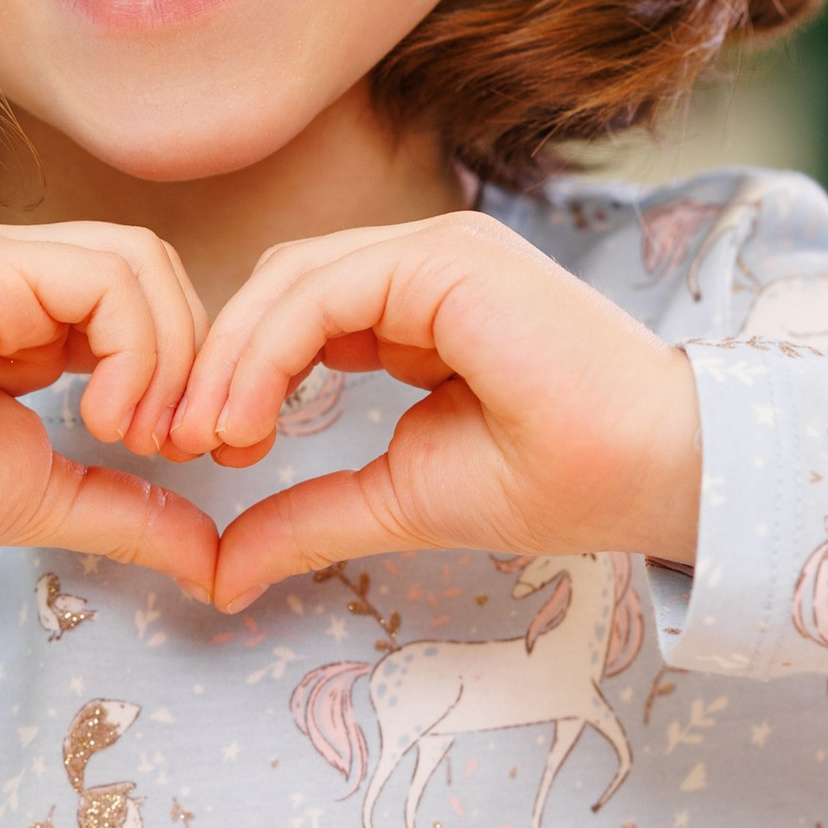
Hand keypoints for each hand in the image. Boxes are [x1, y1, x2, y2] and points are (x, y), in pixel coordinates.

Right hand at [0, 222, 219, 597]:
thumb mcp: (44, 496)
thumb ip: (130, 510)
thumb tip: (213, 560)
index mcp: (30, 314)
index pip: (151, 304)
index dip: (191, 375)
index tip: (185, 459)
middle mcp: (18, 275)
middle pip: (160, 273)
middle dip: (197, 363)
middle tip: (176, 449)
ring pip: (143, 262)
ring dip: (170, 356)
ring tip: (133, 435)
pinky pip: (107, 276)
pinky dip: (138, 350)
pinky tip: (105, 417)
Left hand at [165, 212, 702, 611]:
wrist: (652, 474)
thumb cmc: (558, 483)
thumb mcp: (399, 500)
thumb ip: (309, 518)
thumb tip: (219, 573)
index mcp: (418, 309)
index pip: (295, 314)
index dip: (236, 375)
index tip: (201, 454)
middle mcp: (425, 267)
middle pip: (277, 288)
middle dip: (215, 363)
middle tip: (175, 443)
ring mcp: (439, 253)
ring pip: (290, 280)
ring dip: (231, 359)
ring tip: (205, 436)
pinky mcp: (448, 261)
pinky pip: (325, 289)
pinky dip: (268, 350)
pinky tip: (246, 415)